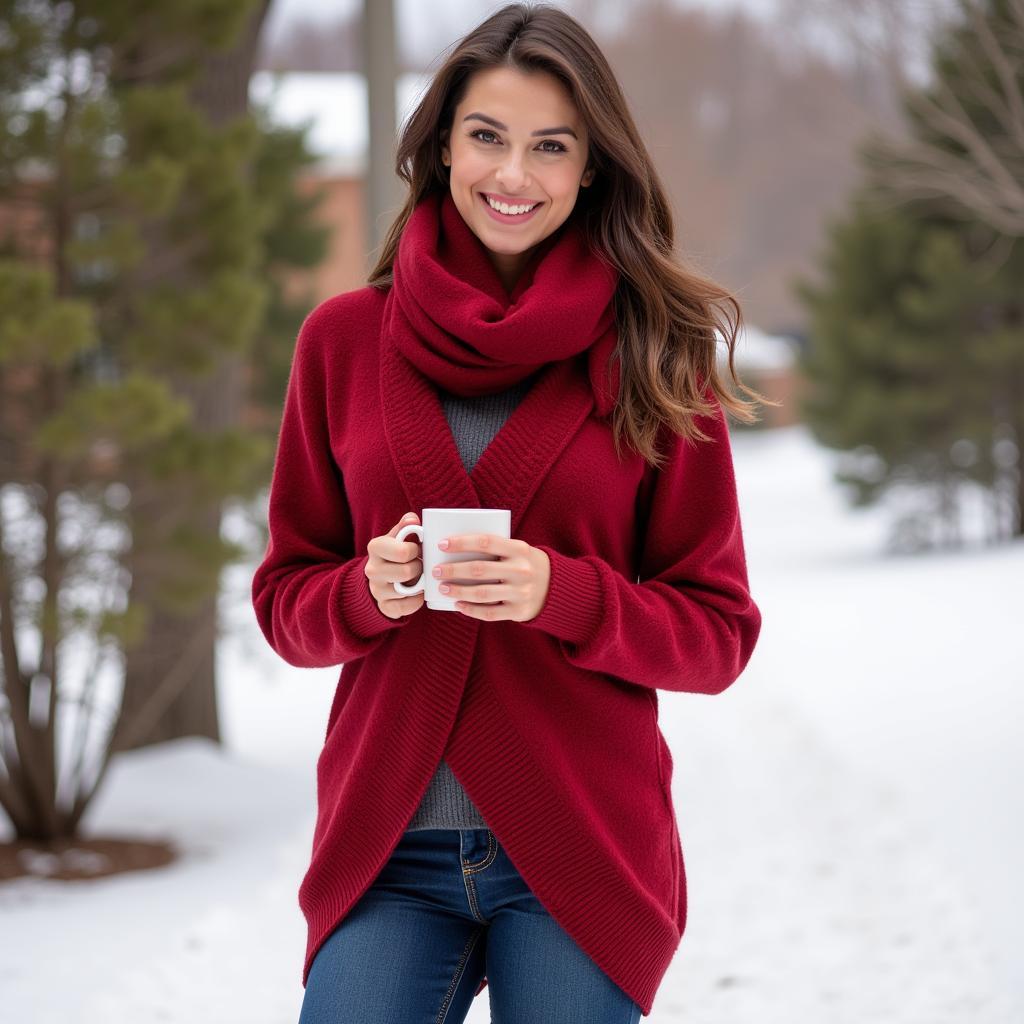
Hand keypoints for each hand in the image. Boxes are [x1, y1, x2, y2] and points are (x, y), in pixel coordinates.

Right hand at [364, 513, 425, 618]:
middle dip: (419, 568)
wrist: (381, 577)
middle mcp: (372, 569)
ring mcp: (376, 590)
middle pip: (407, 572)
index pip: (404, 552)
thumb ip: (405, 526)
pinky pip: (407, 607)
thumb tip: (412, 519)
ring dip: (418, 584)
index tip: (415, 550)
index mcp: (375, 547)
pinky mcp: (384, 606)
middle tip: (419, 565)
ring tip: (417, 577)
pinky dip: (416, 600)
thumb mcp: (398, 537)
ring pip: (408, 590)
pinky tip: (416, 592)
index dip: (415, 551)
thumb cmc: (395, 553)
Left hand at [433, 533, 550, 621]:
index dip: (462, 542)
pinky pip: (489, 613)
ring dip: (458, 591)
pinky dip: (471, 610)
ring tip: (443, 588)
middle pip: (479, 569)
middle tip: (435, 570)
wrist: (557, 588)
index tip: (442, 544)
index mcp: (519, 549)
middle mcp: (521, 570)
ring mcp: (520, 592)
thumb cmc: (526, 564)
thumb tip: (455, 548)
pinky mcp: (518, 611)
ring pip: (481, 593)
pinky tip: (458, 605)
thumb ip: (495, 548)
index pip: (486, 542)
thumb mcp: (518, 550)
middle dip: (453, 570)